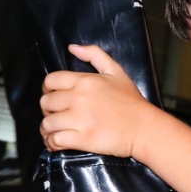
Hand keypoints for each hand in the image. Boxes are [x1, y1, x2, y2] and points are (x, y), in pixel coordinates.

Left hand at [39, 44, 154, 158]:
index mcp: (85, 81)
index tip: (53, 96)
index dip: (48, 89)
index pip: (51, 81)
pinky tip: (56, 143)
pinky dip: (52, 143)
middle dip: (47, 110)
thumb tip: (72, 48)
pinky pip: (55, 140)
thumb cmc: (131, 102)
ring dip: (47, 129)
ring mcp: (79, 119)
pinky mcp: (82, 139)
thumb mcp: (116, 71)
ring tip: (52, 132)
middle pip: (46, 102)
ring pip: (47, 123)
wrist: (144, 128)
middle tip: (55, 115)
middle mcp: (79, 98)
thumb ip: (94, 55)